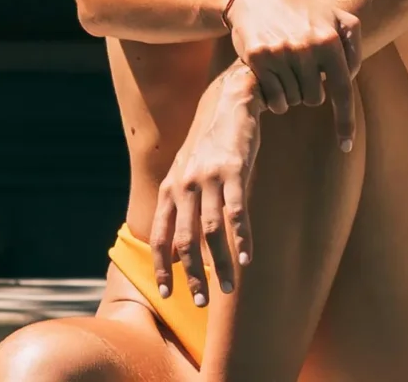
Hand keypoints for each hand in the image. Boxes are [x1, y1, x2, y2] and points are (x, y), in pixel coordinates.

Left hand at [150, 63, 262, 306]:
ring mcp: (207, 178)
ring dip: (220, 264)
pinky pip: (236, 210)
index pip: (160, 236)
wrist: (228, 104)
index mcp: (169, 189)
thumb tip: (179, 252)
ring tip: (230, 289)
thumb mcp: (185, 175)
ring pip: (211, 231)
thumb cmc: (208, 146)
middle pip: (185, 240)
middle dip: (193, 275)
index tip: (167, 294)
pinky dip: (241, 237)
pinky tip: (247, 257)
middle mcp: (183, 185)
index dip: (162, 266)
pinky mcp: (233, 170)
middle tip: (202, 303)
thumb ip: (180, 210)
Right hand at [224, 0, 359, 118]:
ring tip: (285, 68)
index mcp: (330, 40)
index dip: (345, 121)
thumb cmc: (301, 11)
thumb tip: (349, 77)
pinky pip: (274, 99)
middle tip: (301, 70)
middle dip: (310, 90)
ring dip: (291, 92)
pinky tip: (272, 78)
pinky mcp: (259, 58)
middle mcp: (307, 47)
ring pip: (294, 101)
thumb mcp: (336, 16)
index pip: (343, 90)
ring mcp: (281, 53)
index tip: (346, 145)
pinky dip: (275, 97)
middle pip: (315, 99)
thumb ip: (353, 45)